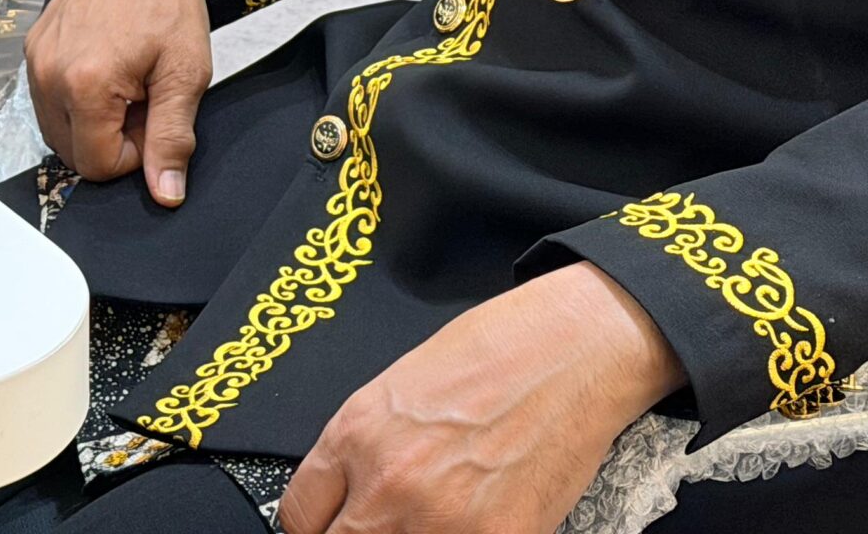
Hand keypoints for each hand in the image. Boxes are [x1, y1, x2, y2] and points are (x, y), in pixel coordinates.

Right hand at [25, 0, 211, 205]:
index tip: (154, 117)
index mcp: (85, 85)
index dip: (134, 154)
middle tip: (143, 97)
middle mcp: (49, 74)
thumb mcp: (185, 72)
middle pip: (73, 152)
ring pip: (58, 128)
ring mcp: (37, 58)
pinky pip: (49, 97)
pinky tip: (108, 64)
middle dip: (111, 138)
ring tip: (127, 80)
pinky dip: (77, 97)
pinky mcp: (34, 45)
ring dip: (93, 120)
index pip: (97, 166)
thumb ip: (172, 137)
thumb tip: (165, 193)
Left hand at [275, 263, 681, 533]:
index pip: (298, 516)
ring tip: (426, 521)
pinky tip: (468, 525)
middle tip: (377, 524)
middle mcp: (387, 482)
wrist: (570, 351)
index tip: (330, 527)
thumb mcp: (398, 389)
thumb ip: (363, 450)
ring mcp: (440, 521)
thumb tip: (347, 500)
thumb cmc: (491, 356)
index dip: (314, 528)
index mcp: (356, 432)